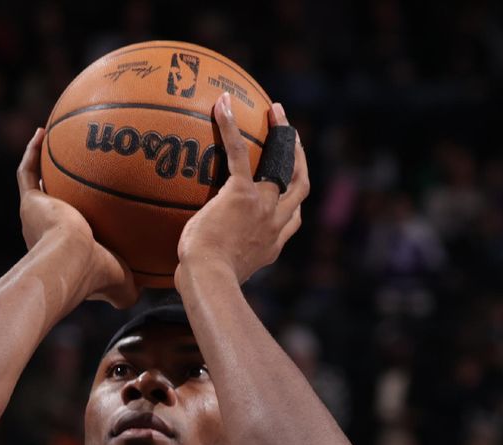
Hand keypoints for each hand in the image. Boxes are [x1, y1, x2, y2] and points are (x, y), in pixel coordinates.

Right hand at [17, 128, 139, 307]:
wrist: (70, 262)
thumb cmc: (97, 273)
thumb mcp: (124, 283)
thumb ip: (133, 287)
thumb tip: (148, 289)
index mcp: (65, 252)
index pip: (72, 234)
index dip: (82, 221)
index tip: (96, 206)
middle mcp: (46, 234)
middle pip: (54, 207)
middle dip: (62, 192)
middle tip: (78, 172)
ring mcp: (35, 217)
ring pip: (36, 187)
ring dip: (42, 165)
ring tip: (54, 142)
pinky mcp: (29, 203)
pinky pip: (27, 172)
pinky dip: (32, 153)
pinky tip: (43, 132)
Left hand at [175, 95, 308, 283]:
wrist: (208, 278)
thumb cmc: (205, 281)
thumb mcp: (222, 273)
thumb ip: (222, 260)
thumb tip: (200, 262)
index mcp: (273, 243)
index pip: (293, 218)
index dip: (294, 199)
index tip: (290, 185)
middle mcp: (276, 222)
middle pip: (300, 184)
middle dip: (301, 159)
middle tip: (293, 138)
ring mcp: (263, 206)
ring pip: (282, 164)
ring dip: (282, 135)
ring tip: (276, 113)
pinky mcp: (241, 194)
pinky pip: (239, 154)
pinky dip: (231, 128)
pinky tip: (223, 105)